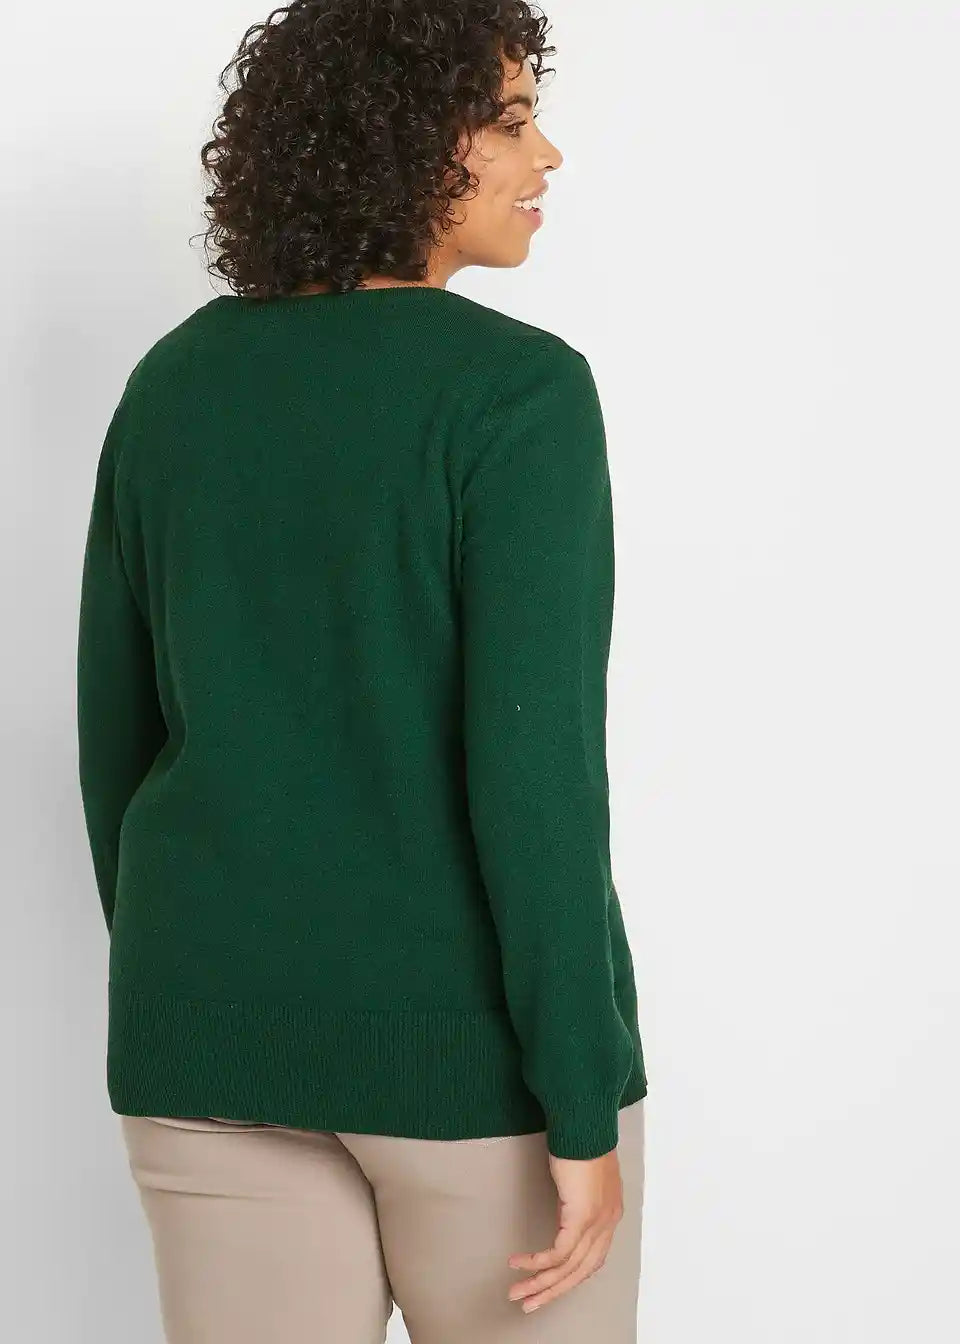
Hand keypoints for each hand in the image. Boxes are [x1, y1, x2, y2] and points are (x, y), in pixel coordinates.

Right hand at [506, 1144, 623, 1312]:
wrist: (583, 1123)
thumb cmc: (580, 1140)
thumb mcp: (580, 1176)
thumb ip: (577, 1198)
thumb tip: (563, 1210)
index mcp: (610, 1213)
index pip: (593, 1259)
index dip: (570, 1277)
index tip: (550, 1286)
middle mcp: (608, 1222)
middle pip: (580, 1271)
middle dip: (551, 1291)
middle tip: (528, 1304)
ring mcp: (598, 1222)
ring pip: (567, 1267)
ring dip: (539, 1283)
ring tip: (517, 1292)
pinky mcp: (582, 1217)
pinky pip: (558, 1252)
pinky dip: (536, 1262)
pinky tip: (519, 1263)